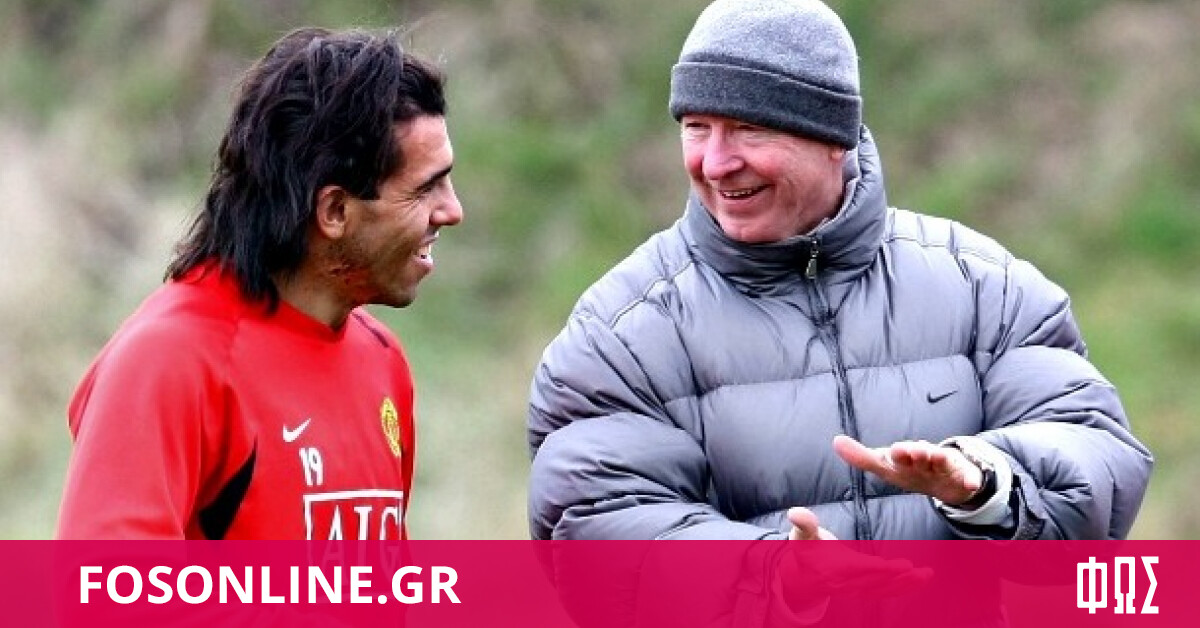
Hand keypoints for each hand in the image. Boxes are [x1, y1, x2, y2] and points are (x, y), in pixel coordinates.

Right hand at [775, 507, 930, 611]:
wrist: (803, 577)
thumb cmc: (805, 550)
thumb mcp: (801, 535)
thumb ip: (803, 523)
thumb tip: (795, 512)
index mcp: (836, 567)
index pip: (861, 569)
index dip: (881, 569)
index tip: (901, 565)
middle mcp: (848, 582)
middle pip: (877, 582)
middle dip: (900, 578)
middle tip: (921, 571)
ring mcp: (857, 588)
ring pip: (885, 589)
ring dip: (907, 584)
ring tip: (927, 575)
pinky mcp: (863, 589)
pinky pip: (886, 591)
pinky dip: (903, 587)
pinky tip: (920, 581)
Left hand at [832, 434, 981, 505]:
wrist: (946, 478)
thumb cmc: (910, 469)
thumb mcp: (886, 466)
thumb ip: (861, 457)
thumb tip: (835, 441)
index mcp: (906, 456)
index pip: (900, 454)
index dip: (899, 453)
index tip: (896, 451)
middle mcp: (926, 456)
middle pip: (922, 453)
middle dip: (918, 451)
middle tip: (916, 450)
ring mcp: (946, 465)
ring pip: (944, 460)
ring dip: (940, 458)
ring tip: (937, 456)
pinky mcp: (964, 475)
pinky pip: (969, 477)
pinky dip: (971, 479)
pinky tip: (971, 484)